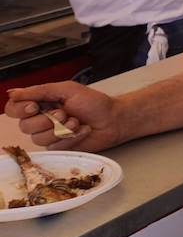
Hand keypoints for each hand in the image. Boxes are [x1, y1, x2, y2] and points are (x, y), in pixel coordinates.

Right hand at [6, 83, 120, 150]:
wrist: (113, 120)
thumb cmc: (95, 103)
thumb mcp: (67, 90)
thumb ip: (40, 91)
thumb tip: (14, 93)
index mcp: (41, 102)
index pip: (14, 108)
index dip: (20, 109)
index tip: (35, 106)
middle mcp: (42, 118)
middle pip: (25, 126)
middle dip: (46, 120)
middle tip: (64, 114)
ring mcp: (50, 133)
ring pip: (38, 138)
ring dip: (61, 129)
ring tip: (76, 122)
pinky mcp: (59, 146)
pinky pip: (53, 146)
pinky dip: (70, 138)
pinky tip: (81, 131)